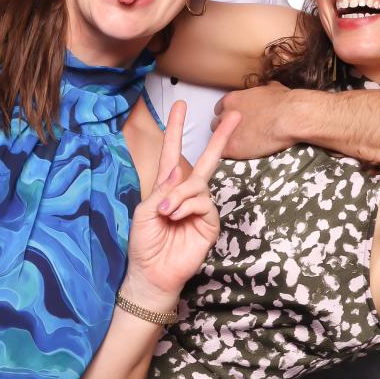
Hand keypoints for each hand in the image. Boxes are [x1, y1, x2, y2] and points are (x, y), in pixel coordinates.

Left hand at [123, 102, 240, 310]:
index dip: (175, 129)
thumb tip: (180, 173)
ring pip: (198, 184)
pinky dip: (187, 206)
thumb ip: (161, 189)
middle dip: (220, 137)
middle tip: (235, 115)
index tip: (179, 105)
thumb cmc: (144, 242)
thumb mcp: (144, 211)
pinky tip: (176, 217)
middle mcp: (186, 193)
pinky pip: (203, 203)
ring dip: (180, 195)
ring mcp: (200, 208)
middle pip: (205, 160)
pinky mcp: (209, 223)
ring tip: (166, 211)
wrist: (151, 273)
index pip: (173, 152)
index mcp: (167, 186)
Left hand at [212, 82, 293, 158]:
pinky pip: (224, 153)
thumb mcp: (272, 88)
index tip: (238, 120)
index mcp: (232, 99)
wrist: (290, 117)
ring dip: (229, 141)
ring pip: (219, 138)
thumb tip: (269, 87)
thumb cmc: (284, 102)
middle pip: (217, 124)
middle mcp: (225, 114)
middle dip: (228, 128)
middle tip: (242, 134)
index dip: (229, 116)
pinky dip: (232, 154)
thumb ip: (264, 89)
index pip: (220, 109)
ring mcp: (227, 131)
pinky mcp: (232, 147)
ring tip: (244, 145)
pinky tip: (243, 154)